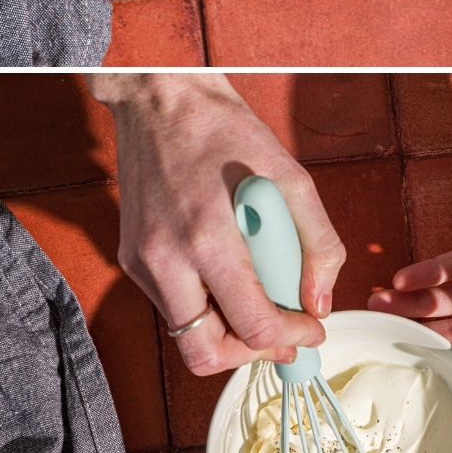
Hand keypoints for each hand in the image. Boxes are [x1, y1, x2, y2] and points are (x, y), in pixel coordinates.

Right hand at [88, 74, 344, 374]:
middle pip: (205, 353)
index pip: (252, 325)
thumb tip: (320, 300)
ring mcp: (141, 262)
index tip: (311, 328)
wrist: (159, 98)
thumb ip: (318, 242)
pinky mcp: (131, 257)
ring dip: (227, 332)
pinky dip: (205, 306)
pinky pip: (171, 306)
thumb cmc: (224, 129)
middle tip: (283, 337)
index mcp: (207, 238)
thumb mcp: (290, 176)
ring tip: (260, 305)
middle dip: (251, 354)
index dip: (291, 338)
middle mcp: (165, 259)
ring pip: (185, 335)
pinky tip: (228, 276)